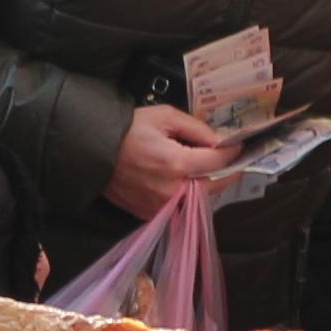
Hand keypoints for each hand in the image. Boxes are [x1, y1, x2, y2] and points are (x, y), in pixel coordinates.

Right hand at [104, 103, 240, 218]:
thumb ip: (197, 129)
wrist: (92, 151)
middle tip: (229, 160)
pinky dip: (185, 192)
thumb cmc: (127, 130)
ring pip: (197, 197)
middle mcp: (171, 190)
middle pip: (213, 186)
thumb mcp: (164, 116)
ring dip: (204, 183)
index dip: (232, 154)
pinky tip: (181, 178)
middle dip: (224, 172)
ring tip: (203, 166)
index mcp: (175, 164)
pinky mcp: (150, 214)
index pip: (218, 163)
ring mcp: (160, 206)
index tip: (238, 147)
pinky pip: (178, 204)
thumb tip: (220, 141)